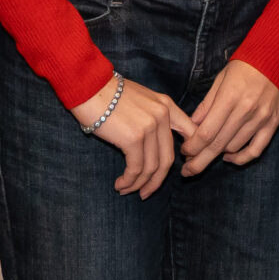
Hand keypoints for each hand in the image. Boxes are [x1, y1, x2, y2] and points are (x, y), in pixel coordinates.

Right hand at [70, 76, 195, 198]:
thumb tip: (155, 142)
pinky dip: (129, 181)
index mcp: (167, 105)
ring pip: (152, 167)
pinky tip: (120, 185)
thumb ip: (153, 115)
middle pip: (168, 158)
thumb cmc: (108, 93)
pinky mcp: (134, 138)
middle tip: (145, 192)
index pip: (189, 133)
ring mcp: (150, 126)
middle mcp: (163, 115)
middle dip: (157, 180)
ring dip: (139, 184)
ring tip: (126, 190)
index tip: (173, 170)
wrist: (89, 86)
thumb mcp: (141, 98)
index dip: (186, 156)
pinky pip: (136, 168)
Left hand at [181, 59, 278, 176]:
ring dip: (217, 154)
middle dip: (199, 160)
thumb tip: (191, 127)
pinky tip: (229, 158)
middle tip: (187, 170)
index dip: (192, 147)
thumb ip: (206, 105)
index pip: (207, 132)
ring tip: (207, 153)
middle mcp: (246, 110)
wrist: (277, 57)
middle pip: (218, 144)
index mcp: (230, 97)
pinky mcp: (273, 124)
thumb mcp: (220, 80)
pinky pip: (256, 150)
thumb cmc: (244, 67)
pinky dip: (241, 158)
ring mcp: (261, 119)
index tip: (184, 152)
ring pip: (234, 148)